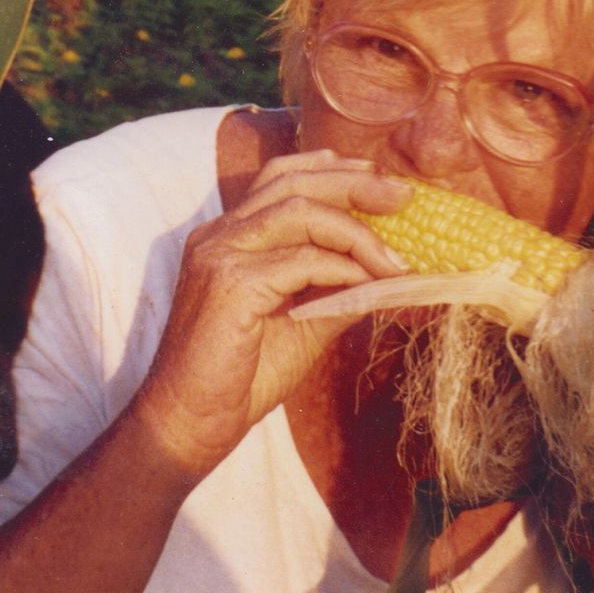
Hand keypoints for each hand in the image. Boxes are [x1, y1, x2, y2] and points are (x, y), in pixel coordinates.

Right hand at [130, 151, 410, 478]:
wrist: (190, 423)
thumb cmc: (241, 377)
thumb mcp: (303, 323)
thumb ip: (339, 291)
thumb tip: (394, 275)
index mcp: (228, 235)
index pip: (279, 177)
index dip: (330, 168)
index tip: (379, 177)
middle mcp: (218, 234)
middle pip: (293, 183)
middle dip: (355, 183)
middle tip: (404, 195)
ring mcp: (219, 254)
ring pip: (299, 212)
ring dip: (357, 232)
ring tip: (397, 259)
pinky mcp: (229, 283)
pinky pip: (300, 261)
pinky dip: (342, 269)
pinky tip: (368, 285)